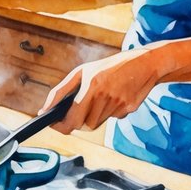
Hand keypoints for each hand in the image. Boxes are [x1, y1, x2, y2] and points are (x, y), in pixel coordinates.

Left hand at [43, 47, 170, 132]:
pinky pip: (112, 118)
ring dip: (93, 116)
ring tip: (99, 99)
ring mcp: (119, 103)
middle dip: (76, 123)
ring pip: (97, 122)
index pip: (72, 117)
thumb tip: (45, 110)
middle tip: (74, 114)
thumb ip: (61, 90)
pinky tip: (115, 97)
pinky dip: (109, 111)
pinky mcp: (129, 109)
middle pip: (84, 125)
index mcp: (92, 85)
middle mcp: (106, 95)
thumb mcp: (82, 71)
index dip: (61, 126)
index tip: (54, 125)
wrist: (144, 63)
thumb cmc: (109, 67)